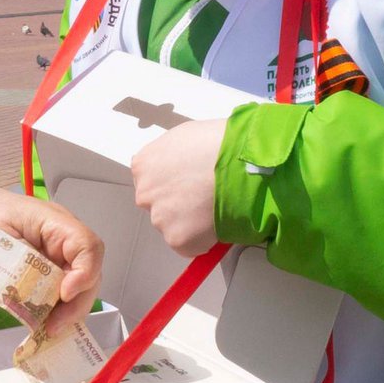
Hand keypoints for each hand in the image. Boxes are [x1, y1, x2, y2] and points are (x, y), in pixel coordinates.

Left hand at [0, 174, 103, 334]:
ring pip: (79, 288)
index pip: (87, 246)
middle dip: (76, 303)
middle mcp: (64, 241)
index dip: (84, 273)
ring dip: (68, 312)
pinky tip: (43, 326)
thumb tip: (44, 289)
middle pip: (89, 273)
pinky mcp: (48, 274)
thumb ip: (22, 260)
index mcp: (55, 223)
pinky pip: (61, 294)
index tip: (64, 294)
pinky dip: (56, 312)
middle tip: (54, 326)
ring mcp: (58, 258)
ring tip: (48, 330)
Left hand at [130, 119, 226, 256]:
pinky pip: (189, 245)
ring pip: (174, 226)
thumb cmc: (220, 144)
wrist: (239, 164)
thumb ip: (174, 157)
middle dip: (180, 205)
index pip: (152, 182)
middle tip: (205, 197)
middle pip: (160, 206)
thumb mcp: (185, 137)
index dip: (175, 185)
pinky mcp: (177, 238)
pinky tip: (217, 220)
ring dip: (191, 222)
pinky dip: (203, 239)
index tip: (189, 186)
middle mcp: (145, 193)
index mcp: (144, 166)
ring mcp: (160, 217)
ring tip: (215, 206)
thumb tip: (182, 168)